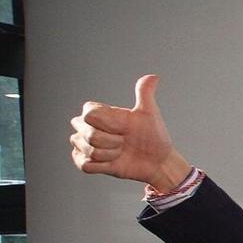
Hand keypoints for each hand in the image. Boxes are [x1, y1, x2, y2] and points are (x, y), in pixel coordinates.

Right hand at [69, 75, 190, 191]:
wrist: (157, 161)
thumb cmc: (153, 136)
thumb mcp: (149, 113)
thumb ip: (145, 93)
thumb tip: (153, 76)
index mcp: (101, 114)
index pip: (89, 113)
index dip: (108, 123)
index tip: (125, 127)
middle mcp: (90, 128)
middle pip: (86, 132)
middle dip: (110, 139)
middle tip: (124, 141)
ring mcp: (86, 145)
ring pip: (87, 150)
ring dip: (109, 154)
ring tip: (120, 152)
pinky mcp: (87, 163)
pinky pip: (85, 165)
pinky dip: (102, 166)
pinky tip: (113, 163)